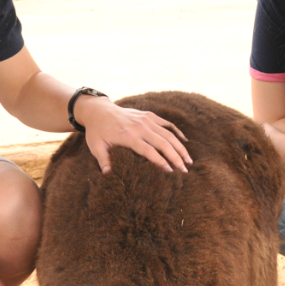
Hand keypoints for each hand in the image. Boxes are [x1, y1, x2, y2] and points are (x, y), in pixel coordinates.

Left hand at [76, 96, 191, 173]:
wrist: (99, 110)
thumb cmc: (97, 131)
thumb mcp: (96, 146)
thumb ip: (103, 160)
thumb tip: (108, 175)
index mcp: (128, 135)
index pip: (148, 151)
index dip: (161, 161)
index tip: (171, 172)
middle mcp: (140, 126)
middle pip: (163, 143)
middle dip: (176, 157)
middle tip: (185, 170)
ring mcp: (146, 119)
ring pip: (168, 134)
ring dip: (180, 147)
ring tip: (189, 160)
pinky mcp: (149, 115)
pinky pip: (167, 123)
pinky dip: (177, 132)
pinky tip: (185, 142)